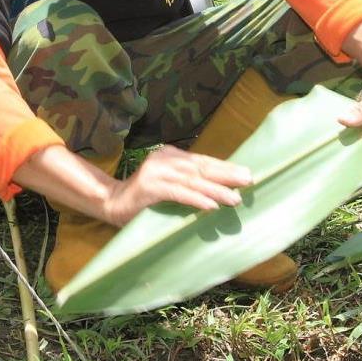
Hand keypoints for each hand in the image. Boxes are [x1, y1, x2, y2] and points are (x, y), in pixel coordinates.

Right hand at [100, 145, 252, 225]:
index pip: (203, 161)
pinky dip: (197, 199)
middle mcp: (164, 159)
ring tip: (235, 198)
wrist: (112, 203)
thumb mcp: (170, 184)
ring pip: (193, 181)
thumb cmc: (146, 198)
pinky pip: (178, 194)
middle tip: (249, 180)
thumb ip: (189, 181)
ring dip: (216, 190)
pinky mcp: (150, 187)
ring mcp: (156, 172)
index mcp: (171, 154)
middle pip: (201, 168)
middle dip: (227, 175)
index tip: (247, 172)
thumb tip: (224, 186)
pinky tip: (211, 206)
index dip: (225, 167)